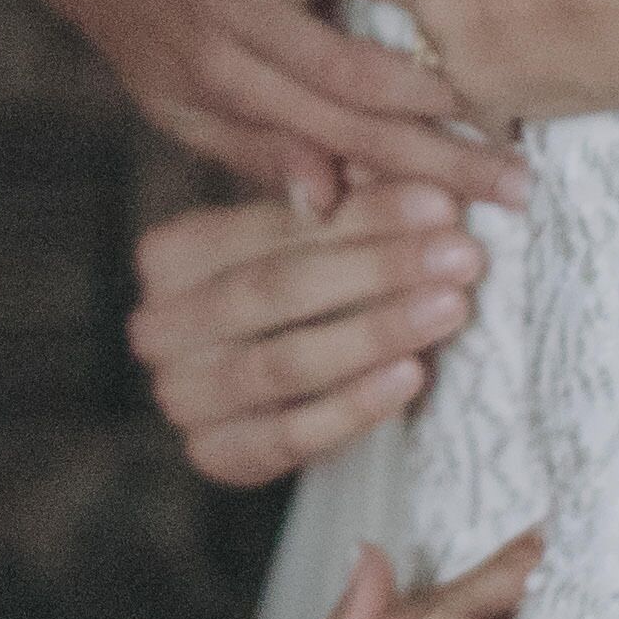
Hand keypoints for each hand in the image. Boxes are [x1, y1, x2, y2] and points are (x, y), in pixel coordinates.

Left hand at [0, 0, 532, 211]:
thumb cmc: (146, 26)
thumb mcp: (179, 108)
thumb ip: (258, 152)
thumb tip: (333, 206)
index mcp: (223, 72)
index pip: (338, 132)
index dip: (424, 165)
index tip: (500, 191)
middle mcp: (237, 3)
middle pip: (359, 64)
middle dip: (451, 103)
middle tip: (531, 129)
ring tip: (511, 10)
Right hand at [129, 179, 490, 487]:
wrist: (271, 396)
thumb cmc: (296, 292)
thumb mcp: (304, 238)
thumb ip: (328, 198)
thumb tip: (361, 163)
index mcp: (169, 255)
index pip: (274, 227)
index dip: (364, 215)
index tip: (442, 203)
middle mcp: (159, 326)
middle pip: (277, 290)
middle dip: (378, 269)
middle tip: (460, 255)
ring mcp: (182, 397)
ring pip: (287, 362)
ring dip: (376, 332)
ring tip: (449, 307)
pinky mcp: (215, 456)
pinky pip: (292, 435)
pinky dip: (357, 405)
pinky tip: (411, 375)